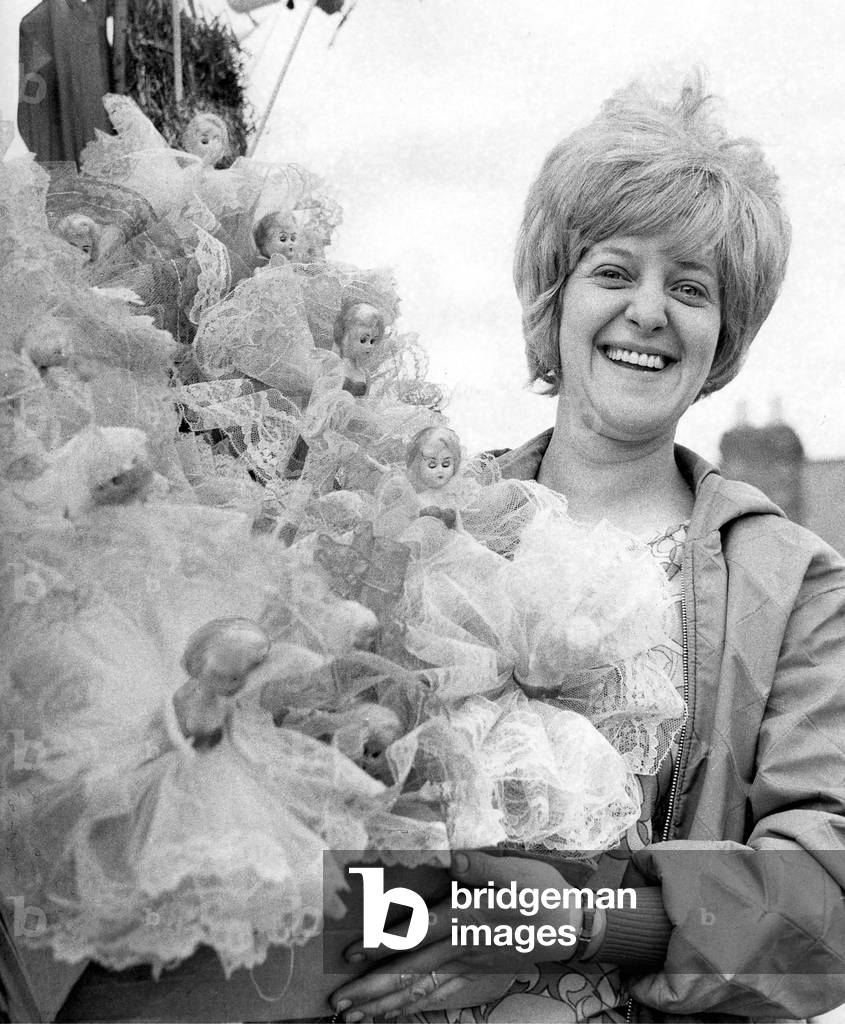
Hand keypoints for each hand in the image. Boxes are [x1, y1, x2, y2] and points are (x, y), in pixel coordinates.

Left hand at [330, 850, 581, 1020]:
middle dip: (372, 991)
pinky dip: (412, 1006)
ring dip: (385, 1006)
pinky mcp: (474, 973)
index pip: (417, 934)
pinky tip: (393, 1013)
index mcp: (465, 918)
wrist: (569, 925)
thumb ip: (479, 866)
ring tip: (353, 1018)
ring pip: (421, 991)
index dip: (384, 944)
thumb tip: (450, 857)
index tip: (352, 954)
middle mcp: (461, 948)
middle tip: (339, 1005)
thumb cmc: (538, 891)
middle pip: (410, 974)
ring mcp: (468, 966)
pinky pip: (438, 996)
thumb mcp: (513, 871)